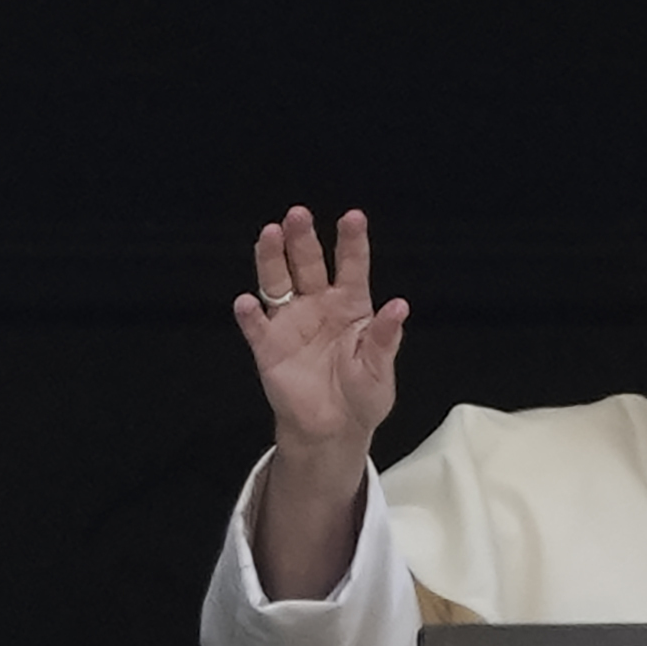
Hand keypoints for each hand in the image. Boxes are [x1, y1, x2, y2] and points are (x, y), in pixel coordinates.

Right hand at [233, 207, 407, 463]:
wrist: (333, 430)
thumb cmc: (363, 395)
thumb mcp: (379, 370)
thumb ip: (385, 338)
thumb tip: (400, 306)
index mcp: (351, 306)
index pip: (352, 266)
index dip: (352, 242)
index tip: (353, 217)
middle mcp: (318, 304)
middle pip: (308, 264)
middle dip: (303, 239)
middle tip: (298, 215)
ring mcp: (291, 323)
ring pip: (278, 282)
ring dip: (272, 259)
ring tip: (270, 234)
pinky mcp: (268, 347)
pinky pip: (256, 326)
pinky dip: (250, 314)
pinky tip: (247, 302)